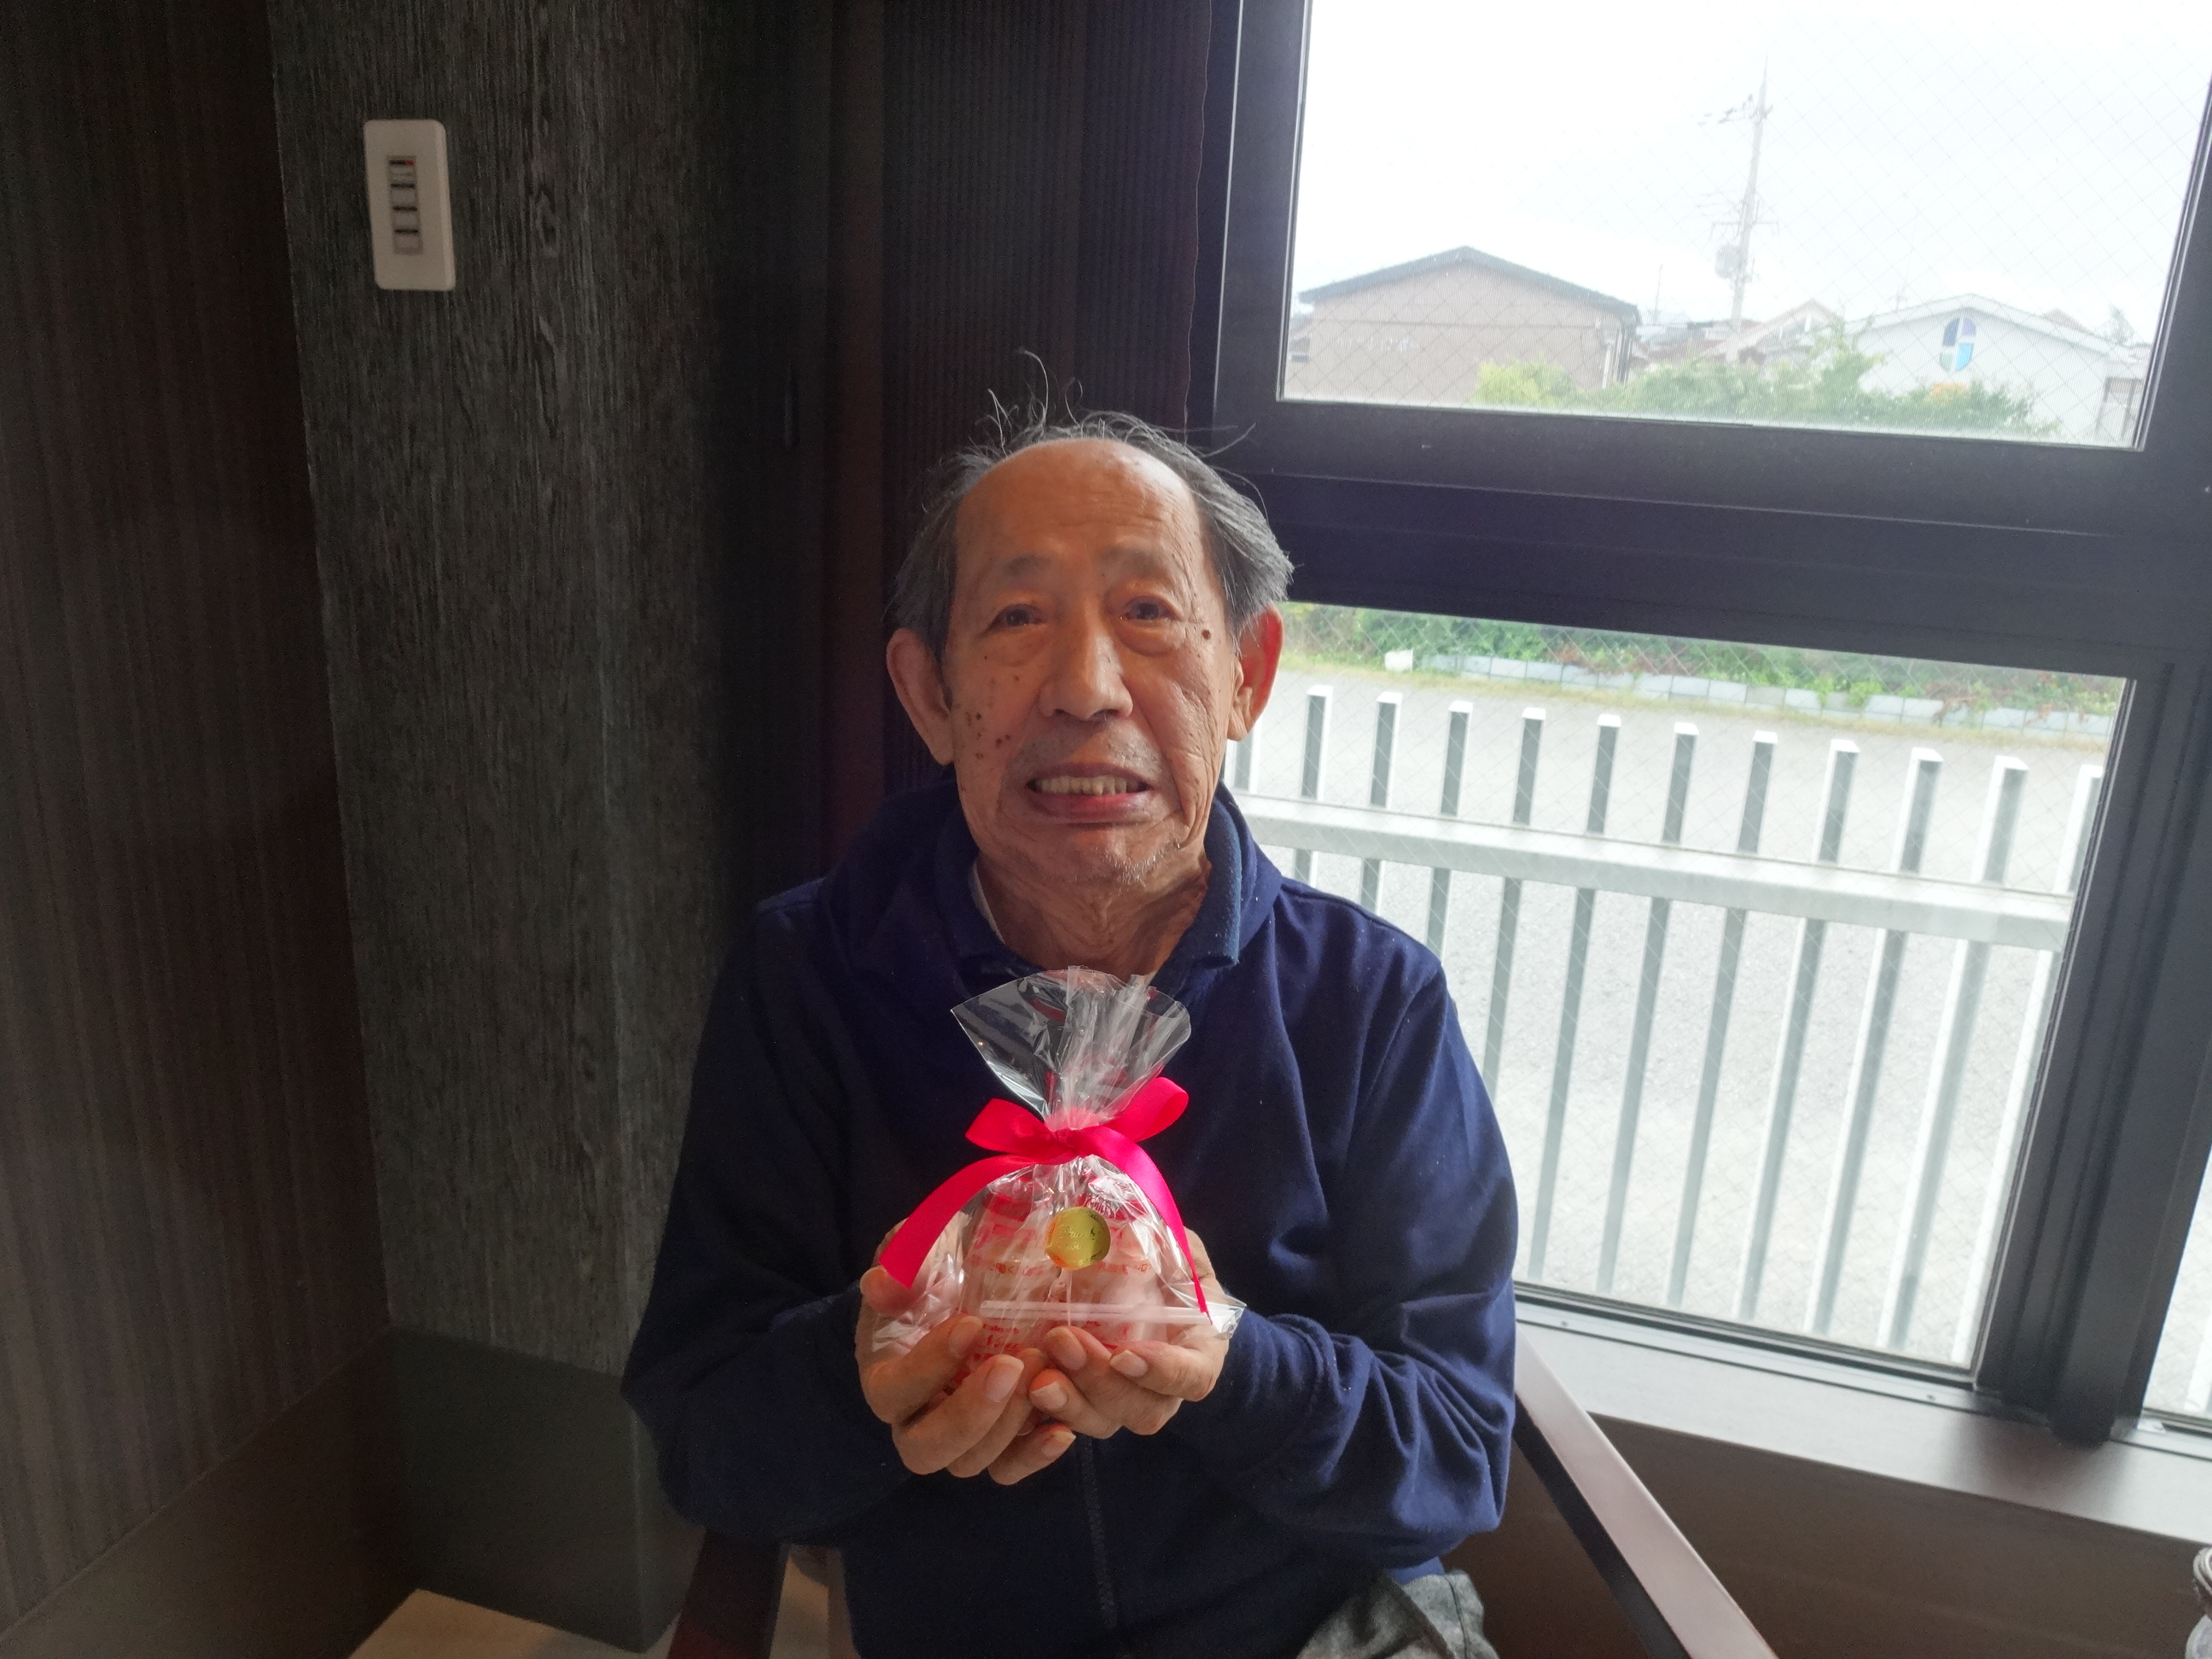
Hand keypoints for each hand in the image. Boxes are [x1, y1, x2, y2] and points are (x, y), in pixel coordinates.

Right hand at [856, 1267, 1075, 1484]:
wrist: (966, 1296)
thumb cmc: (937, 1279)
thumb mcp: (918, 1260)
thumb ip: (904, 1265)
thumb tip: (884, 1283)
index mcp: (887, 1378)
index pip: (895, 1389)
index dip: (929, 1365)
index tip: (971, 1324)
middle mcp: (915, 1421)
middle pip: (928, 1446)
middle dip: (970, 1413)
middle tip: (1011, 1365)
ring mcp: (959, 1440)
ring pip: (972, 1461)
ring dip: (1009, 1425)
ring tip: (1044, 1376)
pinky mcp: (998, 1446)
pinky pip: (1010, 1468)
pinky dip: (1035, 1455)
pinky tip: (1063, 1430)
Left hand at [1025, 1229, 1230, 1439]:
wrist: (1134, 1280)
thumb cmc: (1162, 1263)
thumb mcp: (1171, 1245)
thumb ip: (1160, 1244)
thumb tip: (1121, 1234)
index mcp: (1197, 1350)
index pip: (1193, 1377)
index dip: (1163, 1374)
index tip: (1126, 1355)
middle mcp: (1162, 1388)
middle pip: (1142, 1410)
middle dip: (1101, 1382)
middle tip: (1063, 1341)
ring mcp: (1121, 1401)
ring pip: (1102, 1422)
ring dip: (1068, 1402)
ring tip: (1036, 1374)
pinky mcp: (1083, 1403)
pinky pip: (1064, 1423)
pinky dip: (1039, 1414)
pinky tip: (1018, 1388)